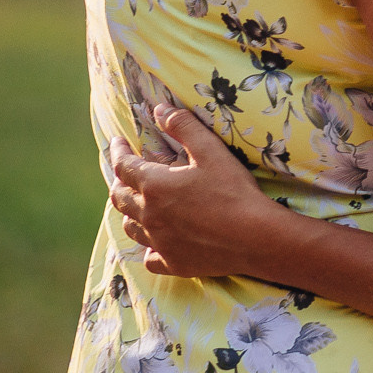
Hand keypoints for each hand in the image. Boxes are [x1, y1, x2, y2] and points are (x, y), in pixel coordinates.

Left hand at [107, 104, 281, 279]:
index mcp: (154, 185)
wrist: (255, 237)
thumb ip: (183, 126)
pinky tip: (155, 242)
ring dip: (129, 212)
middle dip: (118, 180)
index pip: (123, 165)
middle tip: (123, 171)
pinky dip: (148, 247)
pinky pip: (149, 256)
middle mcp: (149, 215)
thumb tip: (159, 109)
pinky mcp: (172, 262)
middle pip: (119, 197)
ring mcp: (159, 242)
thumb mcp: (211, 151)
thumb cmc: (233, 191)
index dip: (118, 151)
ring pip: (130, 227)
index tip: (117, 141)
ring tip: (135, 203)